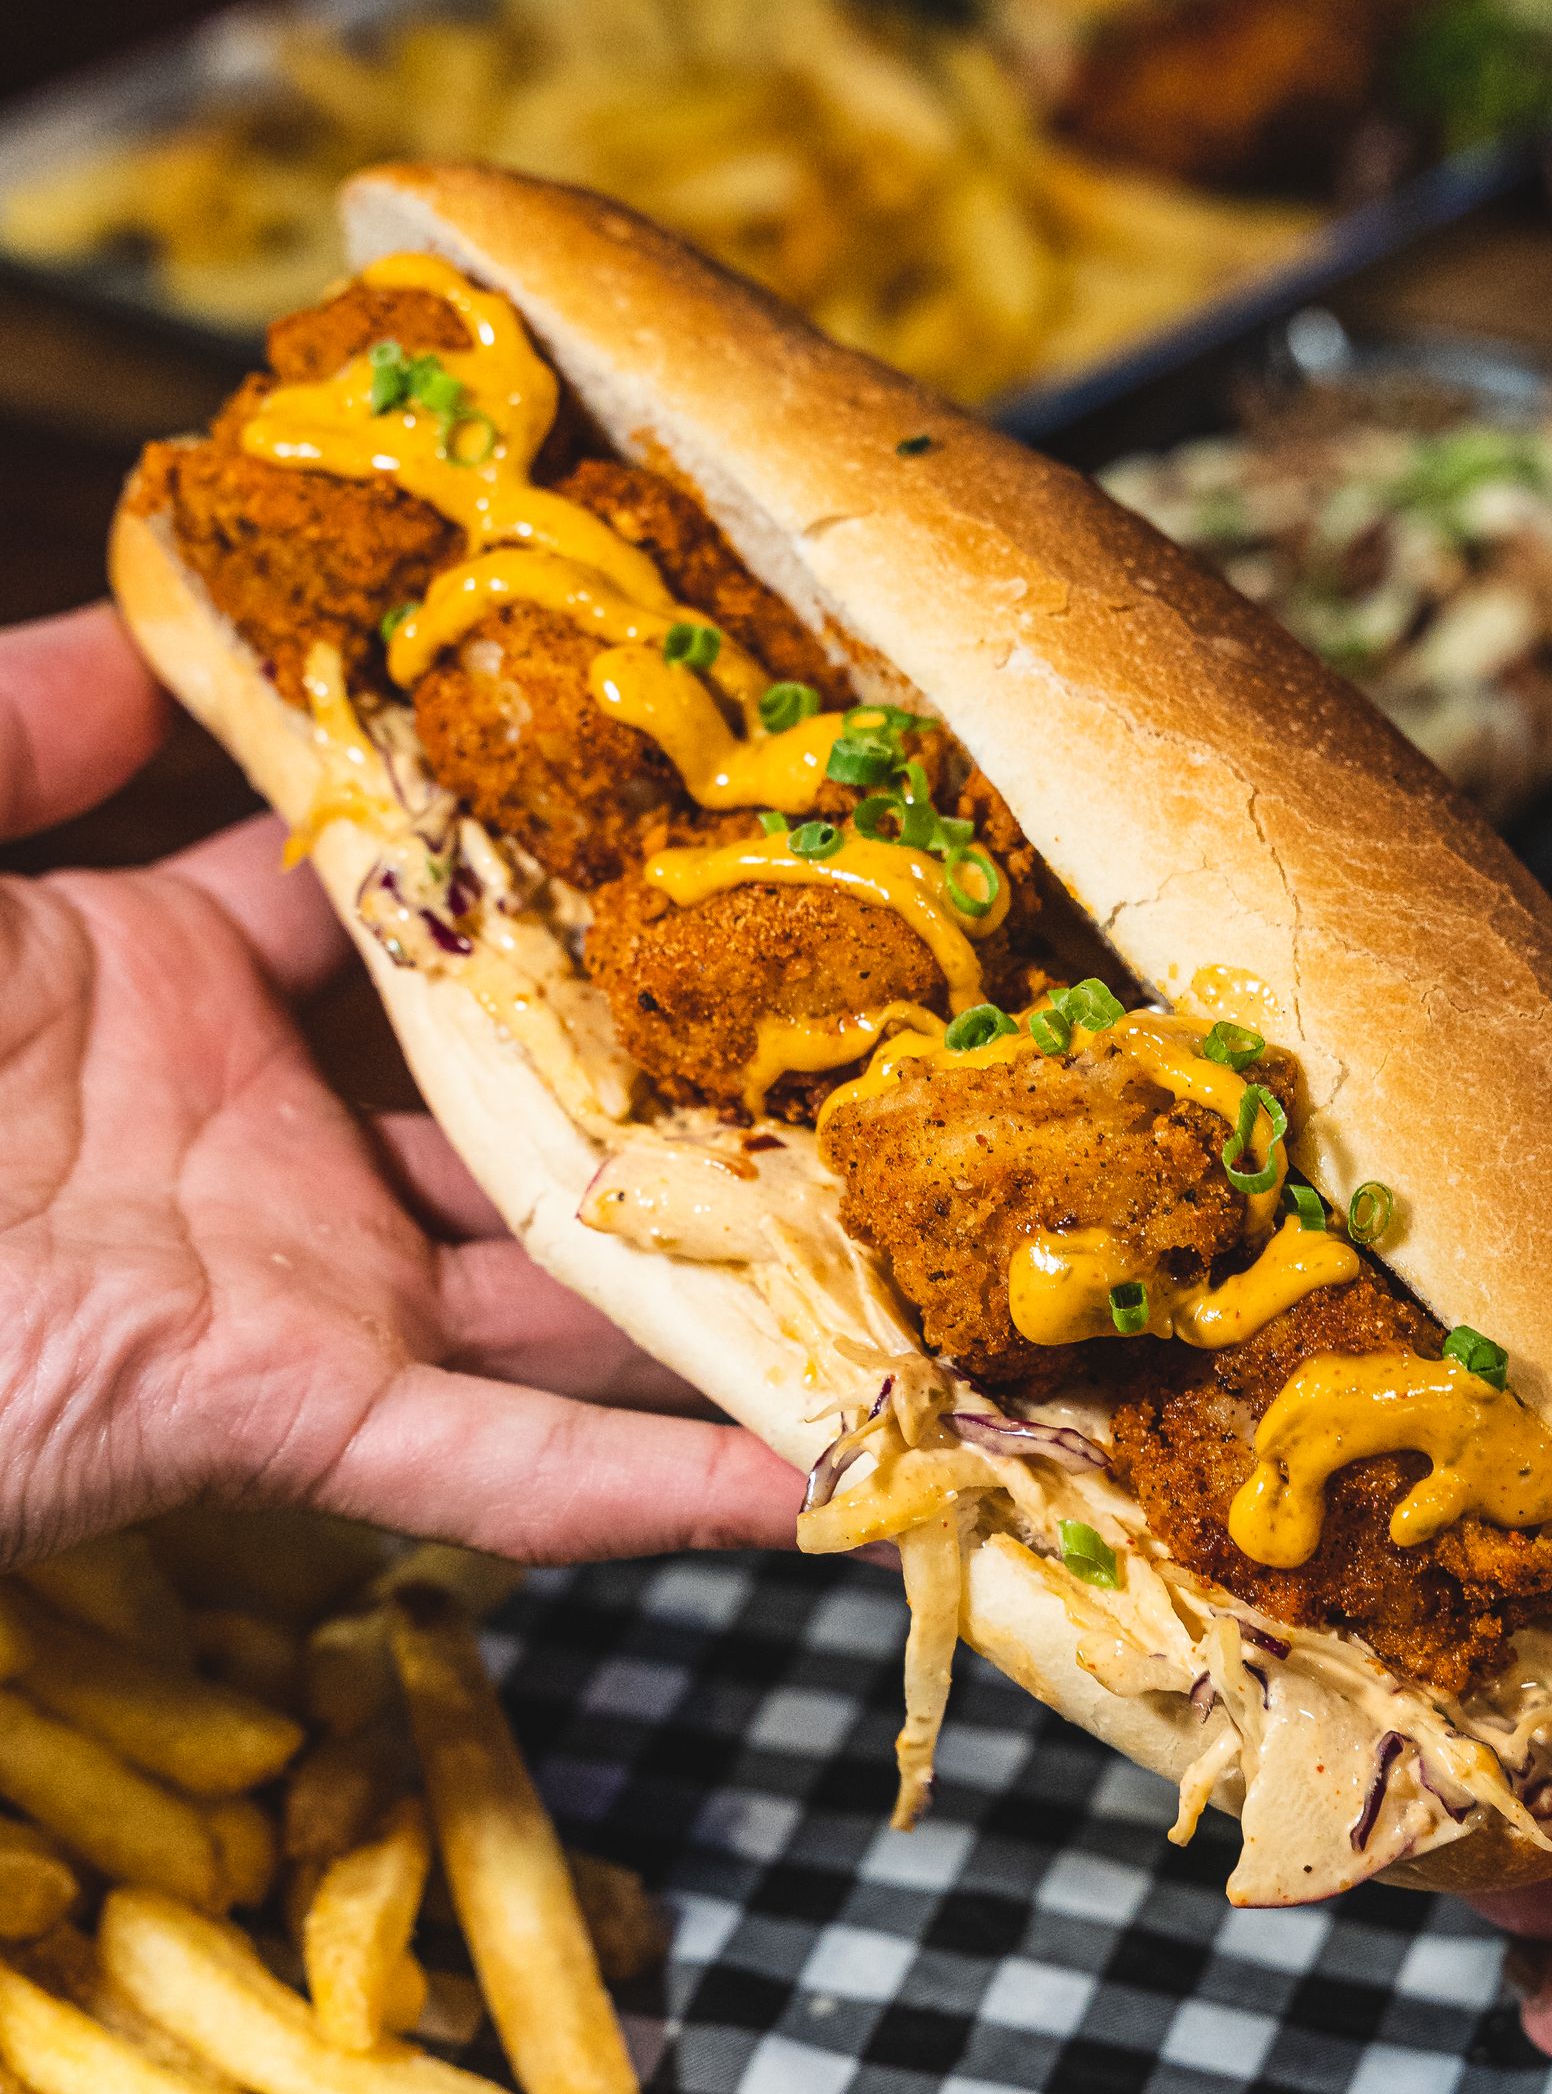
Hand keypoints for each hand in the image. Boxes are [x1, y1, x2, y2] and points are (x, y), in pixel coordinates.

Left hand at [0, 604, 802, 1566]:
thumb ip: (13, 725)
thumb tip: (156, 610)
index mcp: (164, 984)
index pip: (398, 903)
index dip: (534, 846)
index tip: (690, 784)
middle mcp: (266, 1139)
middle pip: (520, 1096)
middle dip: (682, 1061)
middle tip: (879, 1007)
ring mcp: (295, 1288)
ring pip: (555, 1292)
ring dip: (724, 1277)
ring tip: (919, 1233)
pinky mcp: (283, 1423)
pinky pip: (497, 1474)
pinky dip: (651, 1483)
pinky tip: (820, 1474)